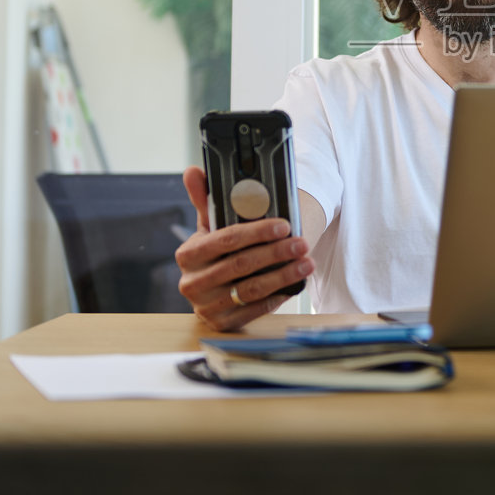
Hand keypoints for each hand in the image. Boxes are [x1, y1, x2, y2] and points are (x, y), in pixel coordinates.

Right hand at [176, 165, 313, 330]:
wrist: (210, 293)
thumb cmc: (214, 254)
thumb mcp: (208, 228)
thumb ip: (204, 199)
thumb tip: (193, 171)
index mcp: (187, 255)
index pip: (225, 239)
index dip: (256, 232)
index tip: (283, 226)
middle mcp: (192, 283)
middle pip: (241, 265)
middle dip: (276, 253)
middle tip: (302, 243)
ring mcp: (205, 307)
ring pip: (251, 289)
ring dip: (283, 275)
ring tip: (307, 263)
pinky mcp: (222, 324)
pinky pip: (255, 310)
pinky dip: (277, 296)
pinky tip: (295, 284)